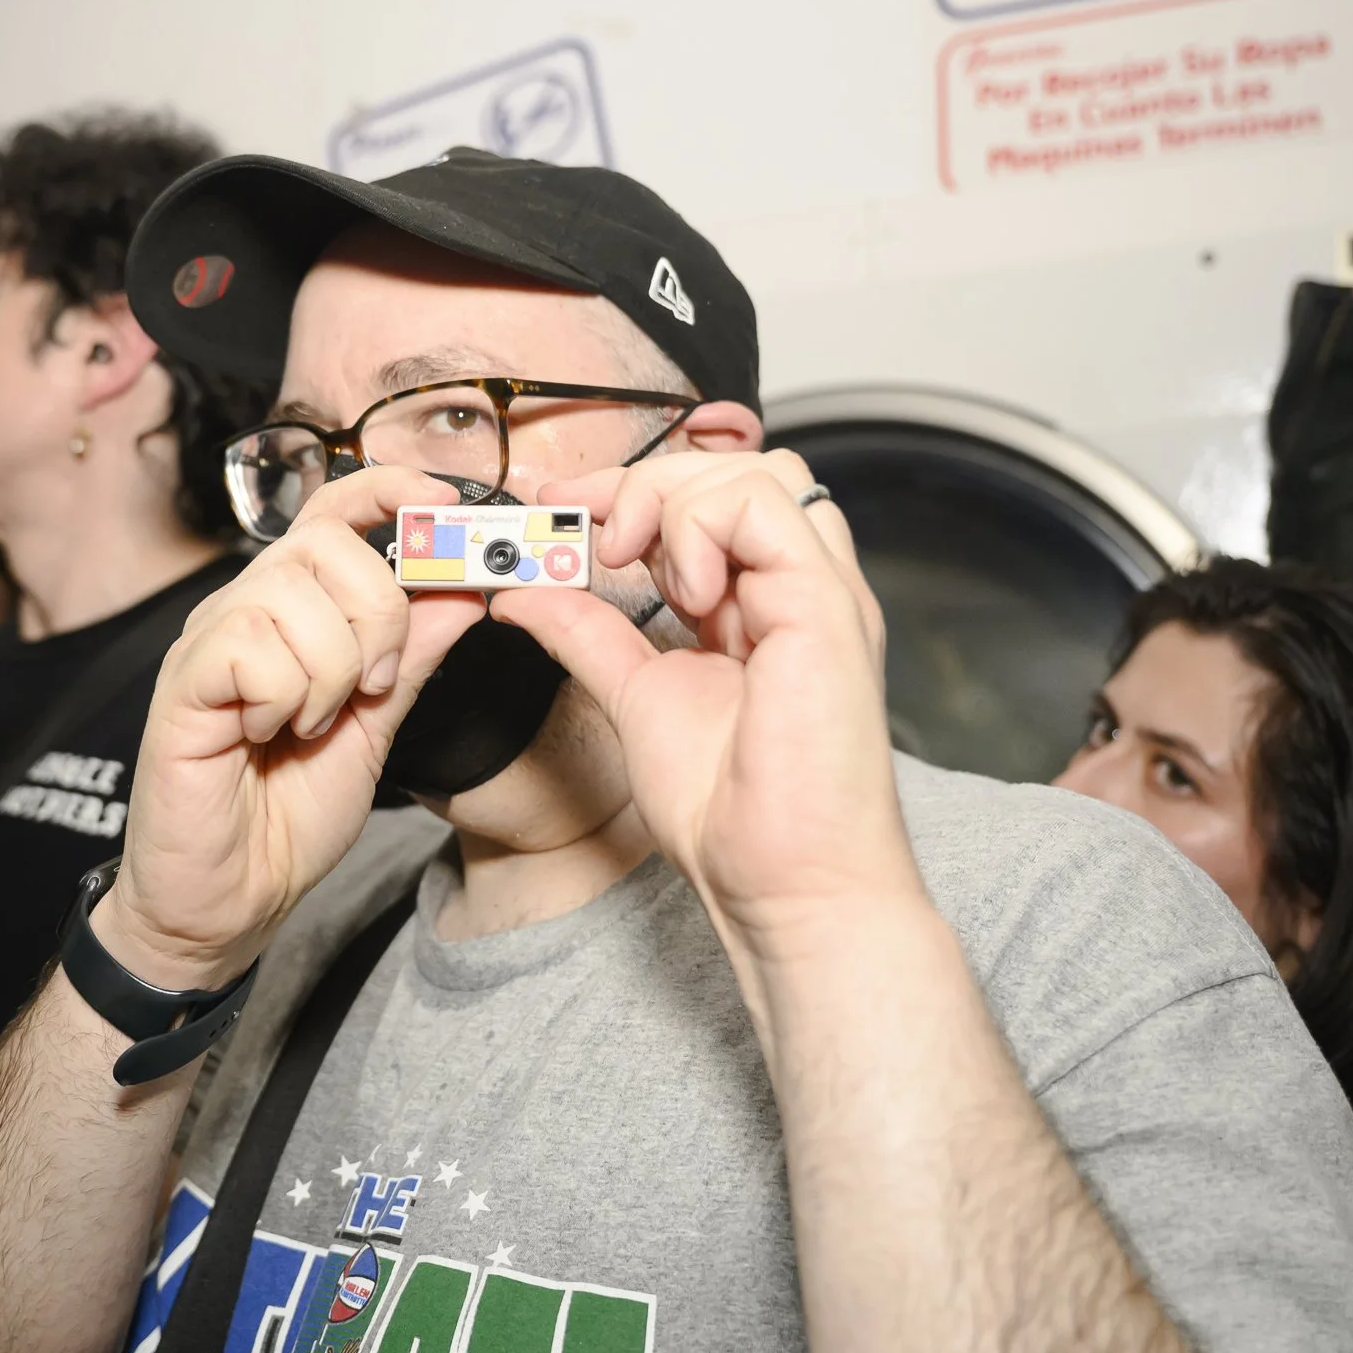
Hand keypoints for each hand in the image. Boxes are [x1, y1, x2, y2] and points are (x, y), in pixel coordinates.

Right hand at [105, 468, 484, 988]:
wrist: (232, 898)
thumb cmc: (288, 816)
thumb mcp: (378, 727)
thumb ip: (414, 656)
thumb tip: (467, 589)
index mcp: (292, 611)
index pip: (334, 512)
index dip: (388, 491)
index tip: (445, 503)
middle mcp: (245, 610)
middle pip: (325, 544)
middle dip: (376, 616)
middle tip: (371, 688)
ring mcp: (209, 642)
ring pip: (292, 596)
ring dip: (330, 672)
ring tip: (310, 725)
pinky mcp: (183, 683)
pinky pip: (252, 648)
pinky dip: (284, 698)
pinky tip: (268, 734)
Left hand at [492, 450, 916, 957]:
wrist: (784, 884)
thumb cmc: (735, 816)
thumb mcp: (636, 698)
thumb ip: (588, 633)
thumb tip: (523, 588)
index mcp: (760, 606)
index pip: (704, 500)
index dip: (625, 489)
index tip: (556, 509)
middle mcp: (798, 589)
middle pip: (734, 468)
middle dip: (643, 482)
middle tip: (589, 534)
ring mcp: (820, 593)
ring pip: (756, 472)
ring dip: (676, 501)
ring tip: (642, 572)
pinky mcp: (829, 607)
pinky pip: (767, 506)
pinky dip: (705, 528)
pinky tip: (685, 594)